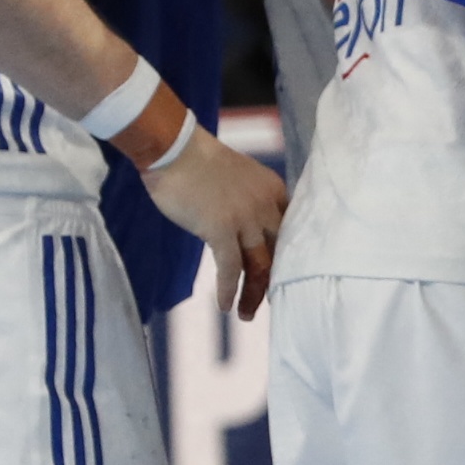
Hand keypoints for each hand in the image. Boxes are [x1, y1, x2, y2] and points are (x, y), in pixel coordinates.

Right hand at [140, 116, 288, 318]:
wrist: (174, 149)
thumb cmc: (198, 162)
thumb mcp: (238, 178)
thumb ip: (249, 202)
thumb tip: (245, 234)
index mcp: (273, 191)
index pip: (291, 231)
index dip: (288, 257)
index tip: (284, 277)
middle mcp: (266, 206)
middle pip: (279, 253)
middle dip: (275, 282)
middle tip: (269, 303)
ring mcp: (245, 218)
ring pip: (258, 266)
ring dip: (253, 295)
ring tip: (246, 315)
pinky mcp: (221, 229)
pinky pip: (231, 268)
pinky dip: (229, 290)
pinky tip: (224, 306)